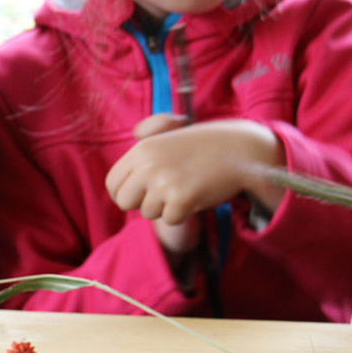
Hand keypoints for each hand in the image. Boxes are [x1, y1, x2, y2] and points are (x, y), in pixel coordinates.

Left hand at [126, 114, 201, 255]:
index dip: (124, 193)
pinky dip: (183, 214)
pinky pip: (170, 220)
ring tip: (184, 189)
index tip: (139, 195)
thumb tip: (134, 134)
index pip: (112, 183)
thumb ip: (148, 135)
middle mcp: (148, 165)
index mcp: (142, 149)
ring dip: (165, 208)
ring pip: (148, 213)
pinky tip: (195, 196)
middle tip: (163, 196)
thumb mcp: (170, 132)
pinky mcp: (181, 199)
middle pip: (124, 202)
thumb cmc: (205, 144)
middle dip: (141, 204)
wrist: (239, 149)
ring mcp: (164, 183)